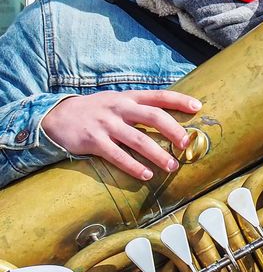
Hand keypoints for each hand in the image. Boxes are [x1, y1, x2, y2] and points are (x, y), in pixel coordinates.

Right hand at [41, 90, 202, 180]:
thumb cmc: (96, 112)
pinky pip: (117, 155)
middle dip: (172, 130)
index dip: (178, 100)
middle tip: (185, 143)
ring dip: (157, 154)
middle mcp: (119, 108)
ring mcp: (105, 124)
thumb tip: (171, 122)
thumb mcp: (117, 103)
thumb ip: (139, 109)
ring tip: (172, 166)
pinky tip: (146, 175)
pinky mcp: (93, 140)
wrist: (56, 117)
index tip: (197, 107)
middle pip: (152, 116)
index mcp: (128, 98)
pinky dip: (133, 166)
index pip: (158, 96)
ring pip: (137, 139)